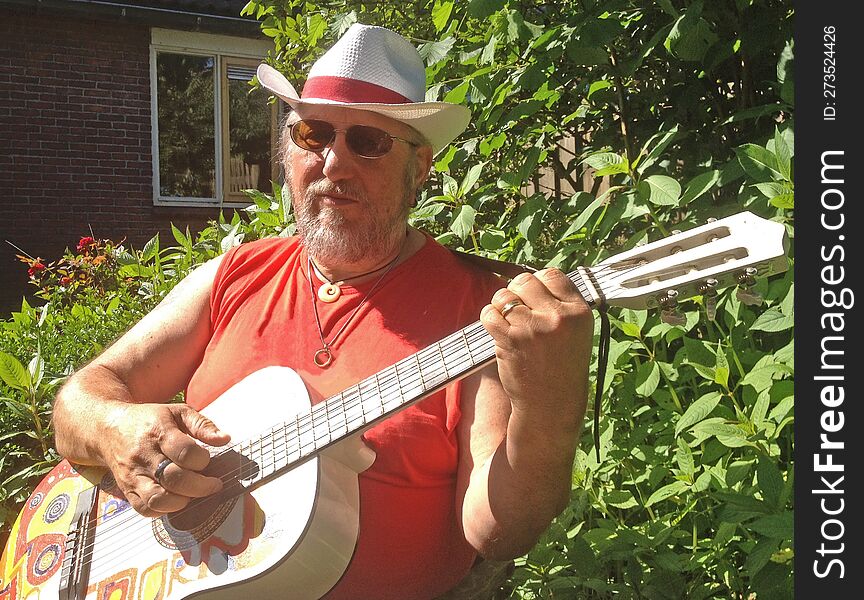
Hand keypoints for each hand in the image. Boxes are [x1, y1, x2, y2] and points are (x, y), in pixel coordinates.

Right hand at [102, 403, 230, 516]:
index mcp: (159, 432)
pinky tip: (175, 499)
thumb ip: (203, 425)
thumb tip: (225, 439)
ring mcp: (133, 475)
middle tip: (213, 484)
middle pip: (175, 479)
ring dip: (183, 501)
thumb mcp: (178, 412)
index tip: (207, 460)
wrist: (109, 428)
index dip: (203, 460)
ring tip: (193, 493)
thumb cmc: (149, 420)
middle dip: (201, 486)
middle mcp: (144, 456)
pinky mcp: (126, 490)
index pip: (185, 453)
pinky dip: (164, 510)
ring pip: (158, 499)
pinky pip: (145, 509)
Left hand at [479, 268, 593, 422]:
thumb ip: (560, 305)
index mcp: (579, 312)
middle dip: (516, 291)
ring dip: (500, 305)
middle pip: (525, 280)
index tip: (534, 294)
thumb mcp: (576, 332)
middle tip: (518, 309)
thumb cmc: (562, 367)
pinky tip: (498, 330)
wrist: (551, 404)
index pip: (552, 275)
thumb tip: (535, 279)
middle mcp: (558, 317)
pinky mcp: (511, 339)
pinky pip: (489, 313)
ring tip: (509, 322)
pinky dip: (489, 318)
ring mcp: (533, 327)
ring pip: (504, 295)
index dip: (538, 282)